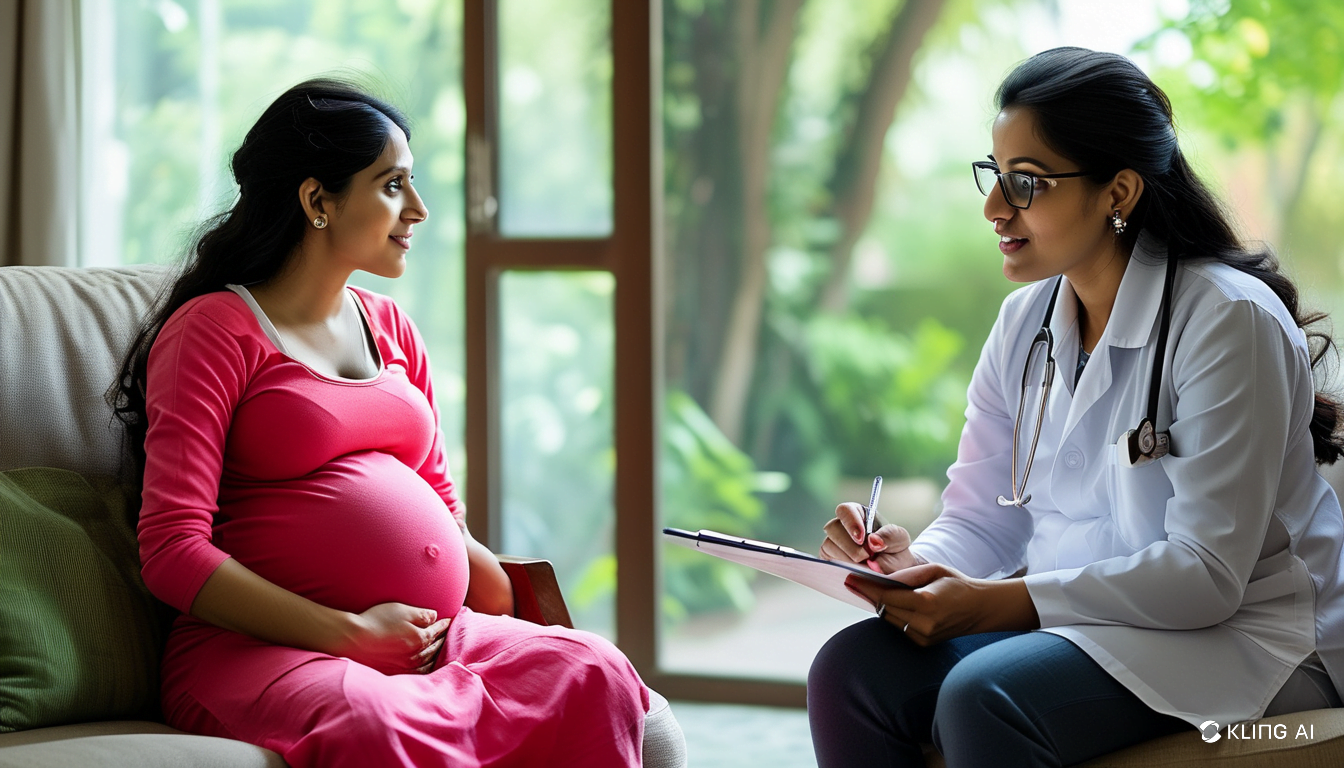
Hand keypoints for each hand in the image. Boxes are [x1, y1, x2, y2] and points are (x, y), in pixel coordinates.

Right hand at [337, 602, 450, 674]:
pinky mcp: (395, 672)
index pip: (437, 630)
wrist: (352, 639)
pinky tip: (425, 665)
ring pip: (428, 661)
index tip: (449, 620)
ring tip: (439, 649)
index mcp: (420, 638)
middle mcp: (416, 655)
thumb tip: (435, 617)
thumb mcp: (401, 610)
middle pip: (435, 647)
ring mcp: (405, 666)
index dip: (444, 624)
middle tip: (448, 634)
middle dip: (443, 639)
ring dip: (436, 654)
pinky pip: (417, 673)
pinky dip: (425, 668)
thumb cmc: (376, 621)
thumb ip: (421, 615)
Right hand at [820, 502, 925, 573]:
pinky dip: (843, 568)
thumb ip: (890, 537)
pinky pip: (829, 562)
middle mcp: (841, 526)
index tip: (862, 538)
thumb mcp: (900, 539)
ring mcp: (833, 543)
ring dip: (848, 559)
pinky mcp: (830, 559)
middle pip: (833, 528)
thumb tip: (873, 541)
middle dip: (850, 546)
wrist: (894, 571)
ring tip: (866, 566)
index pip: (845, 510)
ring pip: (829, 546)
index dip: (851, 523)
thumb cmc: (895, 550)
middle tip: (867, 557)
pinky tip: (857, 571)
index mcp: (857, 514)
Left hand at [844, 563, 1038, 646]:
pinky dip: (895, 615)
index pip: (887, 596)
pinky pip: (899, 627)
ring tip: (878, 591)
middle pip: (884, 609)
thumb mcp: (933, 570)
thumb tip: (881, 581)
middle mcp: (924, 623)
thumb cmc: (956, 584)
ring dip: (883, 606)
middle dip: (871, 595)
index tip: (849, 579)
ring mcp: (923, 637)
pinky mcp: (923, 644)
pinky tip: (900, 605)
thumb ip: (906, 576)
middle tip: (857, 582)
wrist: (980, 609)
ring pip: (889, 619)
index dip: (866, 588)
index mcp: (927, 602)